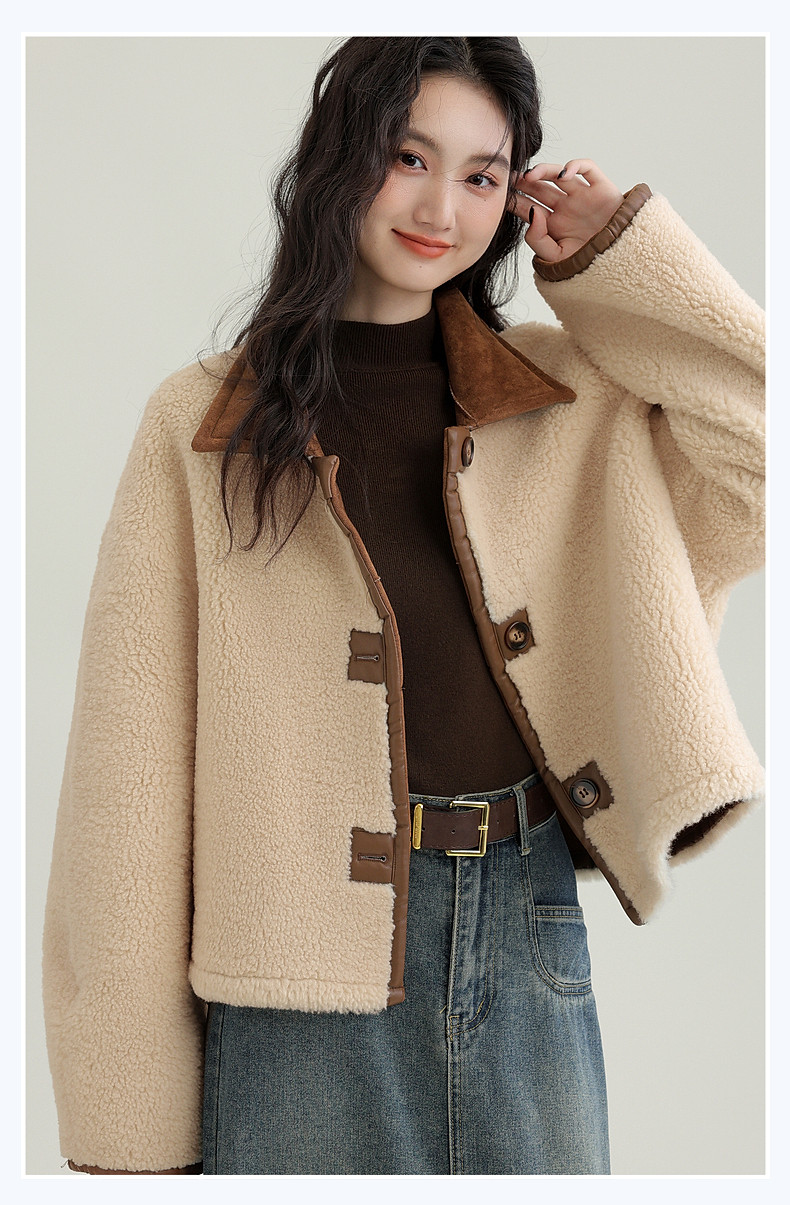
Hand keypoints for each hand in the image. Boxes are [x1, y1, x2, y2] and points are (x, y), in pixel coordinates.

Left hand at [509, 160, 624, 261]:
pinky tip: (564, 175)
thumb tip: (532, 212)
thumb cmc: (590, 263)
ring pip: (558, 175)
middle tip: (511, 179)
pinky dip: (575, 165)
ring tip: (529, 176)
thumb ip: (538, 239)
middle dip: (524, 182)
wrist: (621, 262)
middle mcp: (565, 207)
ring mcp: (582, 196)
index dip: (516, 200)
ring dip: (543, 171)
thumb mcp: (557, 258)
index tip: (504, 195)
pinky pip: (587, 168)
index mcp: (553, 224)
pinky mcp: (600, 187)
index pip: (529, 206)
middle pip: (540, 188)